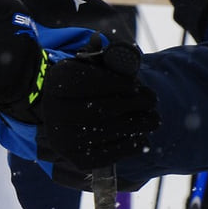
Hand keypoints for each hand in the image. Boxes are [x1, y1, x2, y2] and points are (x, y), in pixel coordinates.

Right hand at [34, 42, 159, 169]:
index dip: (119, 83)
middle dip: (135, 103)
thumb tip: (122, 50)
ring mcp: (64, 138)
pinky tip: (141, 137)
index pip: (91, 82)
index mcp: (57, 83)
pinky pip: (110, 153)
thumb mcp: (86, 67)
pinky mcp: (76, 158)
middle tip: (152, 99)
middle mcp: (55, 111)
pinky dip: (131, 145)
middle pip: (103, 108)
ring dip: (139, 124)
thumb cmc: (80, 87)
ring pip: (110, 130)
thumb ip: (104, 58)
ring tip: (152, 118)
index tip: (136, 84)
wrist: (58, 117)